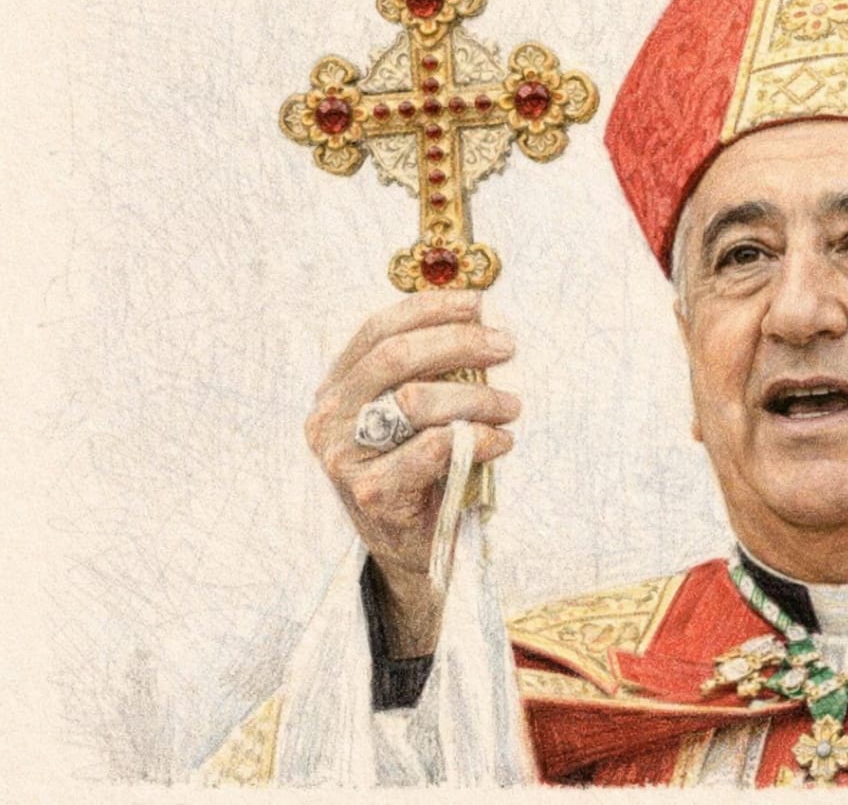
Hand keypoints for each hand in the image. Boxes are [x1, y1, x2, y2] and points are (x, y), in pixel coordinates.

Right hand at [305, 290, 519, 654]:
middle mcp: (329, 419)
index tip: (477, 304)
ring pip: (415, 400)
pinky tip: (501, 442)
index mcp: (335, 389)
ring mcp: (345, 458)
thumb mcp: (412, 416)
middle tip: (506, 346)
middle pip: (396, 357)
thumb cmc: (417, 472)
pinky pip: (433, 448)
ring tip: (511, 404)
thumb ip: (429, 373)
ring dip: (476, 395)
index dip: (428, 309)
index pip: (376, 331)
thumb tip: (479, 321)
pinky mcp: (373, 494)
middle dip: (459, 343)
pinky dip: (477, 438)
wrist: (407, 550)